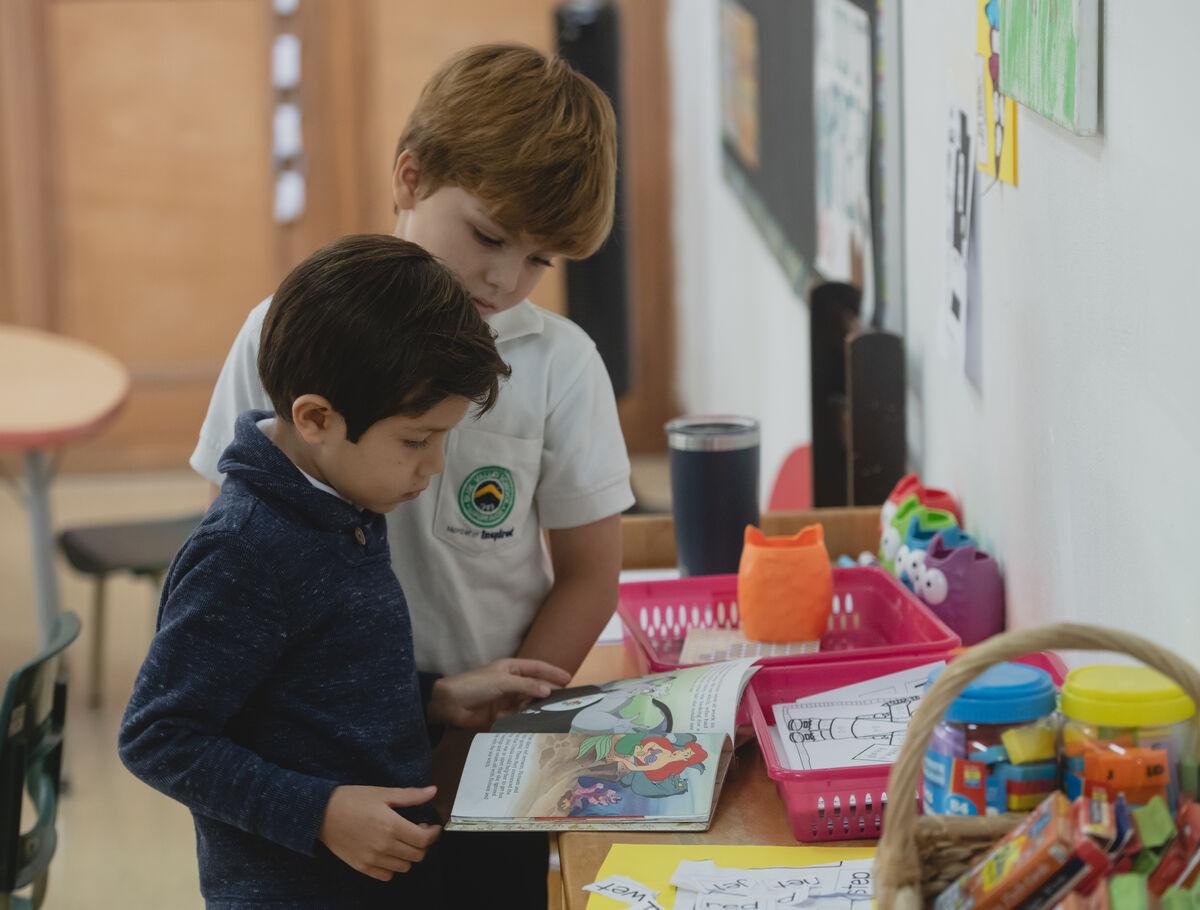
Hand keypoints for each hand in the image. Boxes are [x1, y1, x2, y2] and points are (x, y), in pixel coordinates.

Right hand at [318, 785, 440, 880]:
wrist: (321, 813)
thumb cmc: (352, 800)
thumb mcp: (382, 793)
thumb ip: (410, 795)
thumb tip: (433, 791)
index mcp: (392, 826)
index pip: (424, 839)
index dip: (433, 833)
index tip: (432, 826)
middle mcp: (384, 846)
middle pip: (417, 855)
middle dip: (423, 843)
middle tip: (417, 831)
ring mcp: (373, 859)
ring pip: (404, 866)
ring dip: (408, 855)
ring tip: (402, 841)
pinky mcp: (362, 867)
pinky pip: (387, 875)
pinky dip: (392, 866)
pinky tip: (388, 852)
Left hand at [428, 658, 572, 728]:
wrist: (449, 703)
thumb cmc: (475, 685)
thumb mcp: (502, 681)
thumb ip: (526, 686)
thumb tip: (548, 691)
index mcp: (511, 668)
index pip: (537, 668)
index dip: (552, 672)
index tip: (569, 679)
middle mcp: (511, 683)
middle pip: (534, 687)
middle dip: (549, 693)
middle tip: (568, 701)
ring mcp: (505, 699)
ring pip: (528, 703)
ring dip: (538, 708)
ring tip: (556, 715)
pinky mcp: (500, 715)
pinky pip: (518, 716)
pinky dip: (526, 719)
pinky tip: (537, 724)